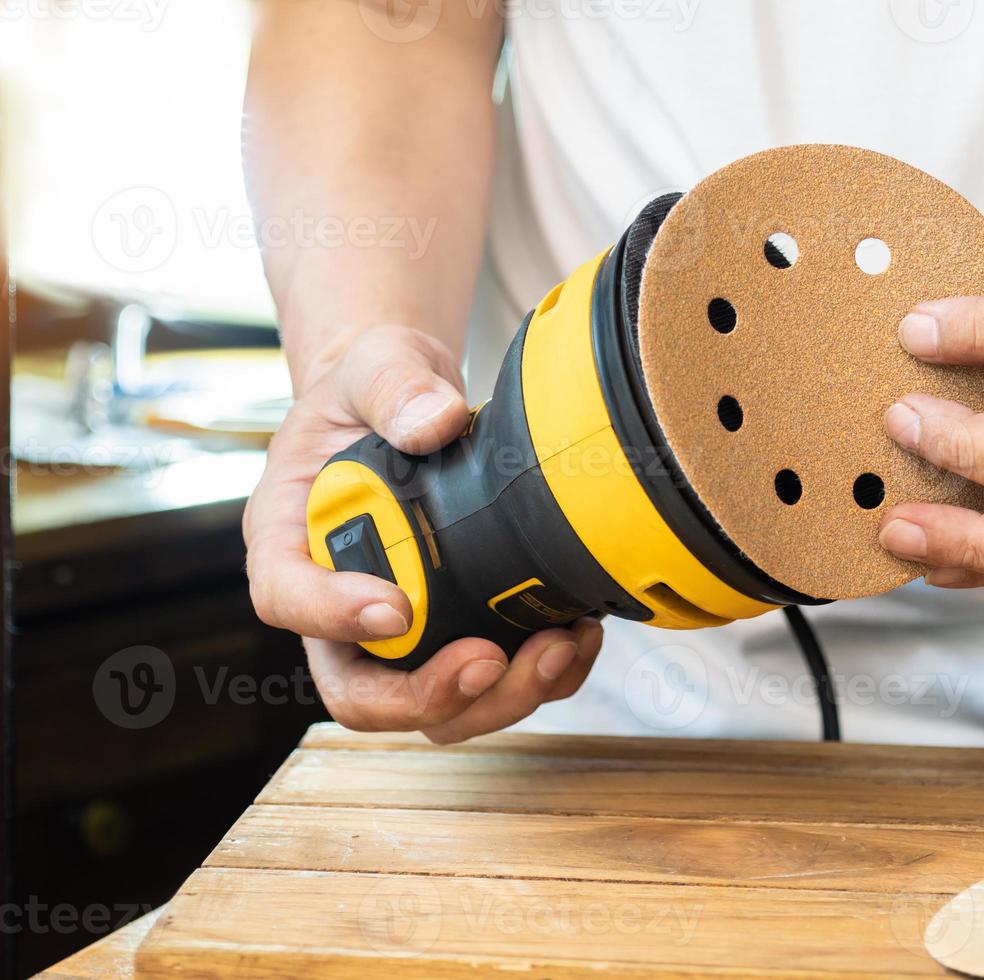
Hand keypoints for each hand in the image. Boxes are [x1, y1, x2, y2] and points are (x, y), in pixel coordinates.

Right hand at [244, 324, 602, 741]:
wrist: (409, 404)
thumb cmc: (372, 394)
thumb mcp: (374, 368)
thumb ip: (395, 387)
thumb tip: (435, 419)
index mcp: (291, 540)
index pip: (286, 599)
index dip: (333, 617)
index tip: (396, 608)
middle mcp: (337, 604)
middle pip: (362, 691)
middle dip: (429, 695)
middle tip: (491, 660)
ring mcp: (400, 630)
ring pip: (433, 708)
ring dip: (498, 697)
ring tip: (558, 649)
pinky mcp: (457, 632)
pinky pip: (489, 685)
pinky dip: (539, 678)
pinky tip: (575, 637)